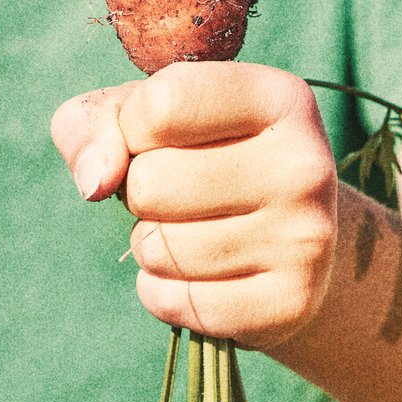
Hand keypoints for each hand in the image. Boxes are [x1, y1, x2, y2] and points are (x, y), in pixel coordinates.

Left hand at [51, 62, 337, 349]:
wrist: (287, 239)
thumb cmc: (201, 156)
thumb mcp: (147, 114)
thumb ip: (96, 123)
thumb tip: (96, 181)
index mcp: (278, 96)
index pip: (161, 104)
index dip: (133, 126)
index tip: (158, 137)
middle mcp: (305, 164)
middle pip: (151, 183)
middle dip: (139, 191)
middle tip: (178, 192)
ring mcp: (305, 239)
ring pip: (160, 248)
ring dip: (149, 244)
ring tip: (188, 230)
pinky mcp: (292, 305)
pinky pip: (176, 303)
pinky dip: (162, 293)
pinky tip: (194, 275)